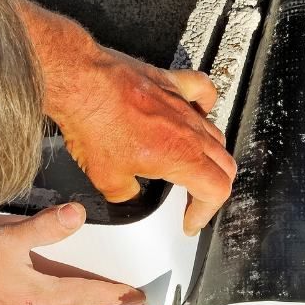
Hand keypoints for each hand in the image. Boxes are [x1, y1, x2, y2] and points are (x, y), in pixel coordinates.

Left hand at [18, 0, 236, 235]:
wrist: (80, 82)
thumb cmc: (94, 123)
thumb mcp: (107, 180)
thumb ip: (127, 195)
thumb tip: (129, 196)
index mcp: (182, 157)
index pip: (216, 191)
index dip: (205, 213)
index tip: (190, 221)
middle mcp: (190, 131)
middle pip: (224, 165)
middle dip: (210, 190)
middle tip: (191, 201)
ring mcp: (183, 105)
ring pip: (215, 135)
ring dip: (210, 156)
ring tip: (193, 168)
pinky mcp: (170, 84)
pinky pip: (202, 91)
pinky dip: (205, 106)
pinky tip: (198, 114)